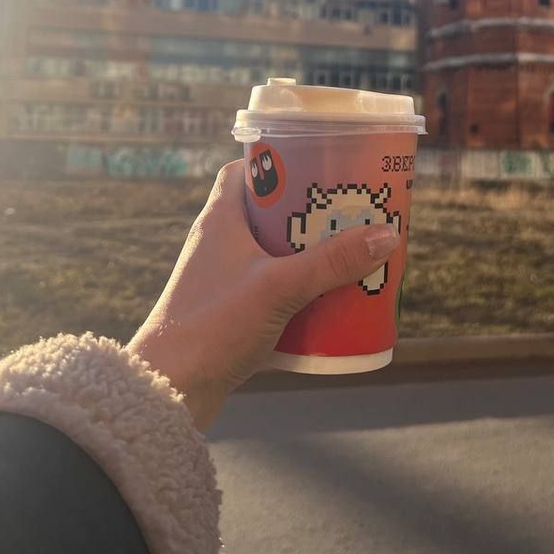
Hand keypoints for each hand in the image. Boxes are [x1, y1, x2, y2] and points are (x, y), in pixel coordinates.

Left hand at [127, 161, 399, 429]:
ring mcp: (224, 279)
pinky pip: (274, 290)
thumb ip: (331, 262)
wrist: (167, 391)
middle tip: (351, 211)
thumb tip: (386, 234)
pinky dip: (301, 291)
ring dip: (310, 254)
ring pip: (275, 253)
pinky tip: (332, 301)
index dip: (280, 162)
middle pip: (270, 212)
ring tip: (351, 254)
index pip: (245, 170)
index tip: (317, 163)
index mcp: (221, 219)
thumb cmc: (210, 327)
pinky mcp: (232, 313)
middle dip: (311, 212)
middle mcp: (219, 243)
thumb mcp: (279, 287)